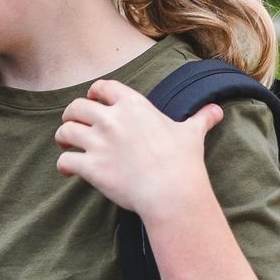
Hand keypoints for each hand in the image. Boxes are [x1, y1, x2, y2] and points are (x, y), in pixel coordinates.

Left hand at [54, 80, 221, 215]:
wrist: (171, 192)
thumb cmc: (182, 162)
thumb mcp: (191, 134)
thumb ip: (200, 119)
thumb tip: (216, 109)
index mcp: (133, 106)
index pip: (103, 87)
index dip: (94, 93)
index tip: (93, 100)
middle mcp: (111, 120)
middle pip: (77, 107)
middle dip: (71, 115)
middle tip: (73, 125)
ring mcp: (99, 143)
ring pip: (65, 131)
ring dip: (62, 137)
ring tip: (65, 145)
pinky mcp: (90, 167)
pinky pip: (65, 160)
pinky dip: (63, 165)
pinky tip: (67, 171)